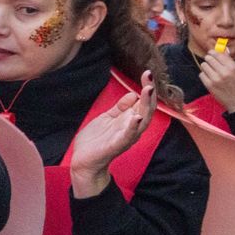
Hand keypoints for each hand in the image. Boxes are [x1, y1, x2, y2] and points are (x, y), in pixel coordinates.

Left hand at [67, 71, 157, 196]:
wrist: (84, 161)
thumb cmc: (97, 140)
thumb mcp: (108, 118)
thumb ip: (120, 107)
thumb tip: (132, 93)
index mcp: (130, 120)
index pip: (143, 102)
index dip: (146, 88)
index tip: (148, 73)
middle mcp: (132, 128)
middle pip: (146, 109)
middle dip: (149, 93)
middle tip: (150, 77)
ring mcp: (126, 137)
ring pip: (141, 120)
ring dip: (145, 105)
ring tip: (147, 90)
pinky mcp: (116, 145)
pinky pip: (127, 136)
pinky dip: (132, 126)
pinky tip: (135, 117)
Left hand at [200, 49, 234, 112]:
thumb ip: (230, 61)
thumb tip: (222, 50)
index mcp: (232, 67)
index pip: (218, 54)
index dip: (213, 53)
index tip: (211, 53)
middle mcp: (223, 72)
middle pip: (209, 58)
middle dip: (209, 59)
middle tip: (211, 62)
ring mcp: (215, 79)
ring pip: (203, 65)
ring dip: (206, 67)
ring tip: (212, 71)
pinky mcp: (209, 85)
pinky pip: (201, 74)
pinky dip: (204, 75)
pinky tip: (210, 78)